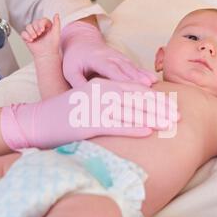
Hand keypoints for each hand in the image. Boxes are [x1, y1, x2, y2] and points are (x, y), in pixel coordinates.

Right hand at [0, 78, 178, 149]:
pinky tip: (148, 131)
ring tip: (170, 123)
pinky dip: (132, 127)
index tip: (172, 104)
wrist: (37, 121)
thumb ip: (109, 103)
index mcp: (101, 85)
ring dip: (151, 117)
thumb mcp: (88, 102)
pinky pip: (114, 125)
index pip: (133, 90)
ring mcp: (93, 107)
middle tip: (178, 115)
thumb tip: (131, 111)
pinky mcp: (86, 122)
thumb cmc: (65, 115)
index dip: (155, 97)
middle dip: (159, 106)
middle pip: (135, 98)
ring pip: (129, 110)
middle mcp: (99, 93)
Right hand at [21, 14, 60, 56]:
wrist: (47, 54)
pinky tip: (31, 40)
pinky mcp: (27, 38)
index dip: (41, 23)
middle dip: (36, 28)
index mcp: (46, 26)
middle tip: (39, 34)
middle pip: (34, 22)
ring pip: (28, 26)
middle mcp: (39, 28)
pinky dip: (26, 36)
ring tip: (35, 38)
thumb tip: (56, 14)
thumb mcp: (56, 33)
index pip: (42, 20)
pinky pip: (23, 33)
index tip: (43, 30)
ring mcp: (33, 33)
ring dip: (31, 32)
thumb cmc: (52, 45)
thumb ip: (57, 23)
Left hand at [60, 21, 157, 86]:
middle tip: (148, 90)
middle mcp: (109, 56)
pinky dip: (144, 73)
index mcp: (96, 59)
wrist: (81, 41)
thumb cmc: (74, 59)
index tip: (130, 87)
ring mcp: (118, 57)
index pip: (110, 70)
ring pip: (132, 67)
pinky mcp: (122, 59)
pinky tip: (154, 80)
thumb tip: (87, 97)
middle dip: (137, 79)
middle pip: (125, 69)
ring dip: (143, 76)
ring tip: (153, 86)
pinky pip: (134, 66)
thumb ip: (78, 83)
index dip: (122, 78)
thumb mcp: (70, 71)